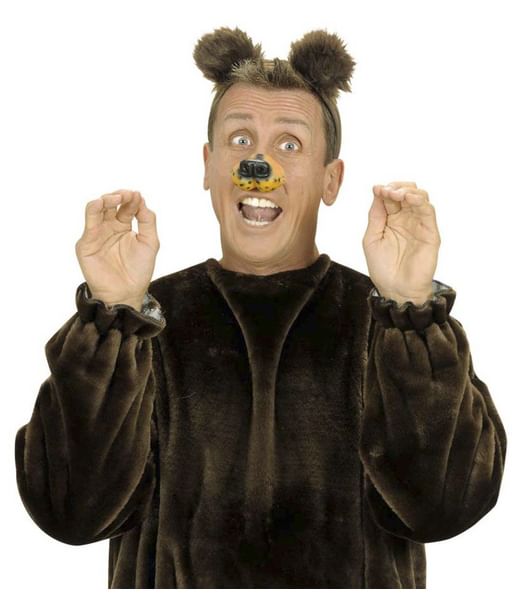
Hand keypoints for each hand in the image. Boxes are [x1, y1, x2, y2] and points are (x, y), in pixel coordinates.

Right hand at [75, 189, 159, 307]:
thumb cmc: (139, 270)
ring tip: (118, 197)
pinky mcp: (86, 242)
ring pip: (97, 208)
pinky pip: (88, 222)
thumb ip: (147, 220)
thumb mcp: (150, 242)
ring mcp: (97, 234)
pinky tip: (103, 202)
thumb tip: (141, 199)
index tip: (138, 196)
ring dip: (107, 199)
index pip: (127, 206)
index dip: (132, 199)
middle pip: (112, 204)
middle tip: (129, 195)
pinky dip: (94, 208)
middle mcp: (109, 227)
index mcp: (123, 226)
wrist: (126, 292)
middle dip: (120, 196)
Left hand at [362, 181, 440, 304]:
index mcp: (391, 220)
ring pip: (420, 197)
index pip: (390, 197)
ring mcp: (419, 224)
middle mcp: (406, 219)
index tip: (377, 188)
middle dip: (396, 187)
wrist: (396, 290)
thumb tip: (377, 191)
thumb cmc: (383, 268)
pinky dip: (420, 201)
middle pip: (406, 192)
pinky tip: (409, 198)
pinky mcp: (430, 232)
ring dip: (407, 191)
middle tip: (386, 190)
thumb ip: (375, 215)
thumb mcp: (371, 238)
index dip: (384, 189)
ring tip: (395, 194)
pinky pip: (428, 211)